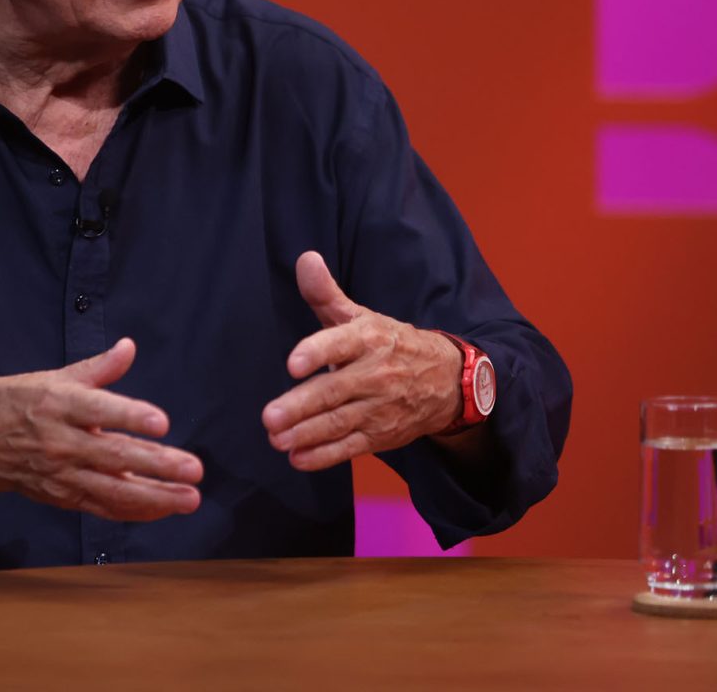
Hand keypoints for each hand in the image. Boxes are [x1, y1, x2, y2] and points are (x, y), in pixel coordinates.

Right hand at [0, 337, 202, 520]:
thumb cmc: (18, 403)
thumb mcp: (54, 377)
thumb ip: (97, 368)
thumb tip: (129, 347)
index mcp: (60, 404)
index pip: (101, 411)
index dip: (131, 416)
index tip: (162, 422)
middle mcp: (63, 442)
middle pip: (114, 455)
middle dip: (157, 465)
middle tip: (193, 469)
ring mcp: (63, 474)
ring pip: (113, 490)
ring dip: (155, 497)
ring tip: (189, 498)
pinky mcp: (64, 497)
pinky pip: (103, 508)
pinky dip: (134, 511)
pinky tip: (164, 509)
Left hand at [261, 252, 462, 470]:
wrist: (447, 380)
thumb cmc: (390, 344)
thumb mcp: (361, 316)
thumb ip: (326, 293)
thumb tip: (305, 258)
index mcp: (369, 338)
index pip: (342, 343)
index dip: (317, 352)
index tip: (292, 363)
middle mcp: (376, 373)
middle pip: (335, 390)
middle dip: (301, 405)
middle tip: (269, 416)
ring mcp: (379, 407)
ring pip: (340, 422)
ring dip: (307, 433)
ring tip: (277, 438)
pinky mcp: (381, 435)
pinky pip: (351, 448)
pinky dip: (325, 455)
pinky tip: (298, 459)